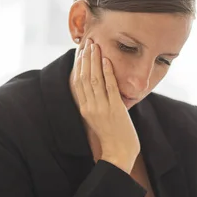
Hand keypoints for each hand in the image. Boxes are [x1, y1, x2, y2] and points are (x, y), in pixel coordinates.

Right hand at [72, 38, 139, 173]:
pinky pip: (110, 87)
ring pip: (95, 79)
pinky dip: (107, 73)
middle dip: (85, 58)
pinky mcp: (115, 109)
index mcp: (84, 109)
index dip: (78, 65)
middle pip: (84, 77)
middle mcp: (90, 107)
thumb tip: (96, 89)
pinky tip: (106, 60)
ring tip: (96, 46)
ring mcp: (102, 108)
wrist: (118, 154)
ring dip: (95, 61)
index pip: (77, 82)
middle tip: (87, 42)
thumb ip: (94, 104)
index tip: (80, 51)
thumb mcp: (97, 119)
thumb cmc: (111, 137)